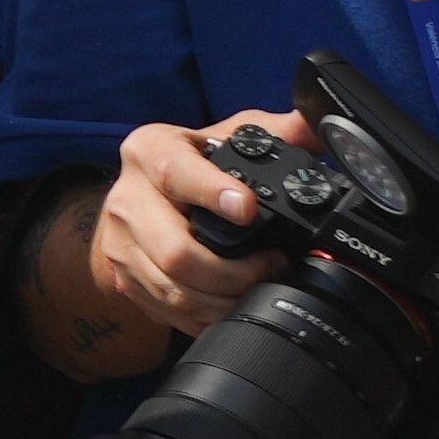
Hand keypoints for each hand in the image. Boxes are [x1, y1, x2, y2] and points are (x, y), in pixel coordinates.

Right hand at [88, 113, 304, 345]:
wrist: (135, 200)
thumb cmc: (187, 164)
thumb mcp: (224, 138)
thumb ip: (274, 131)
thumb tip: (319, 123)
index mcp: (149, 152)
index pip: (175, 172)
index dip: (212, 192)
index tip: (248, 208)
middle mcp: (126, 197)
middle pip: (175, 251)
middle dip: (234, 273)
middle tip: (272, 266)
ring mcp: (120, 242)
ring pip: (175, 289)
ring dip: (226, 300)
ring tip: (257, 288)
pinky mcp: (122, 278)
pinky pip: (170, 310)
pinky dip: (207, 315)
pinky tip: (230, 303)